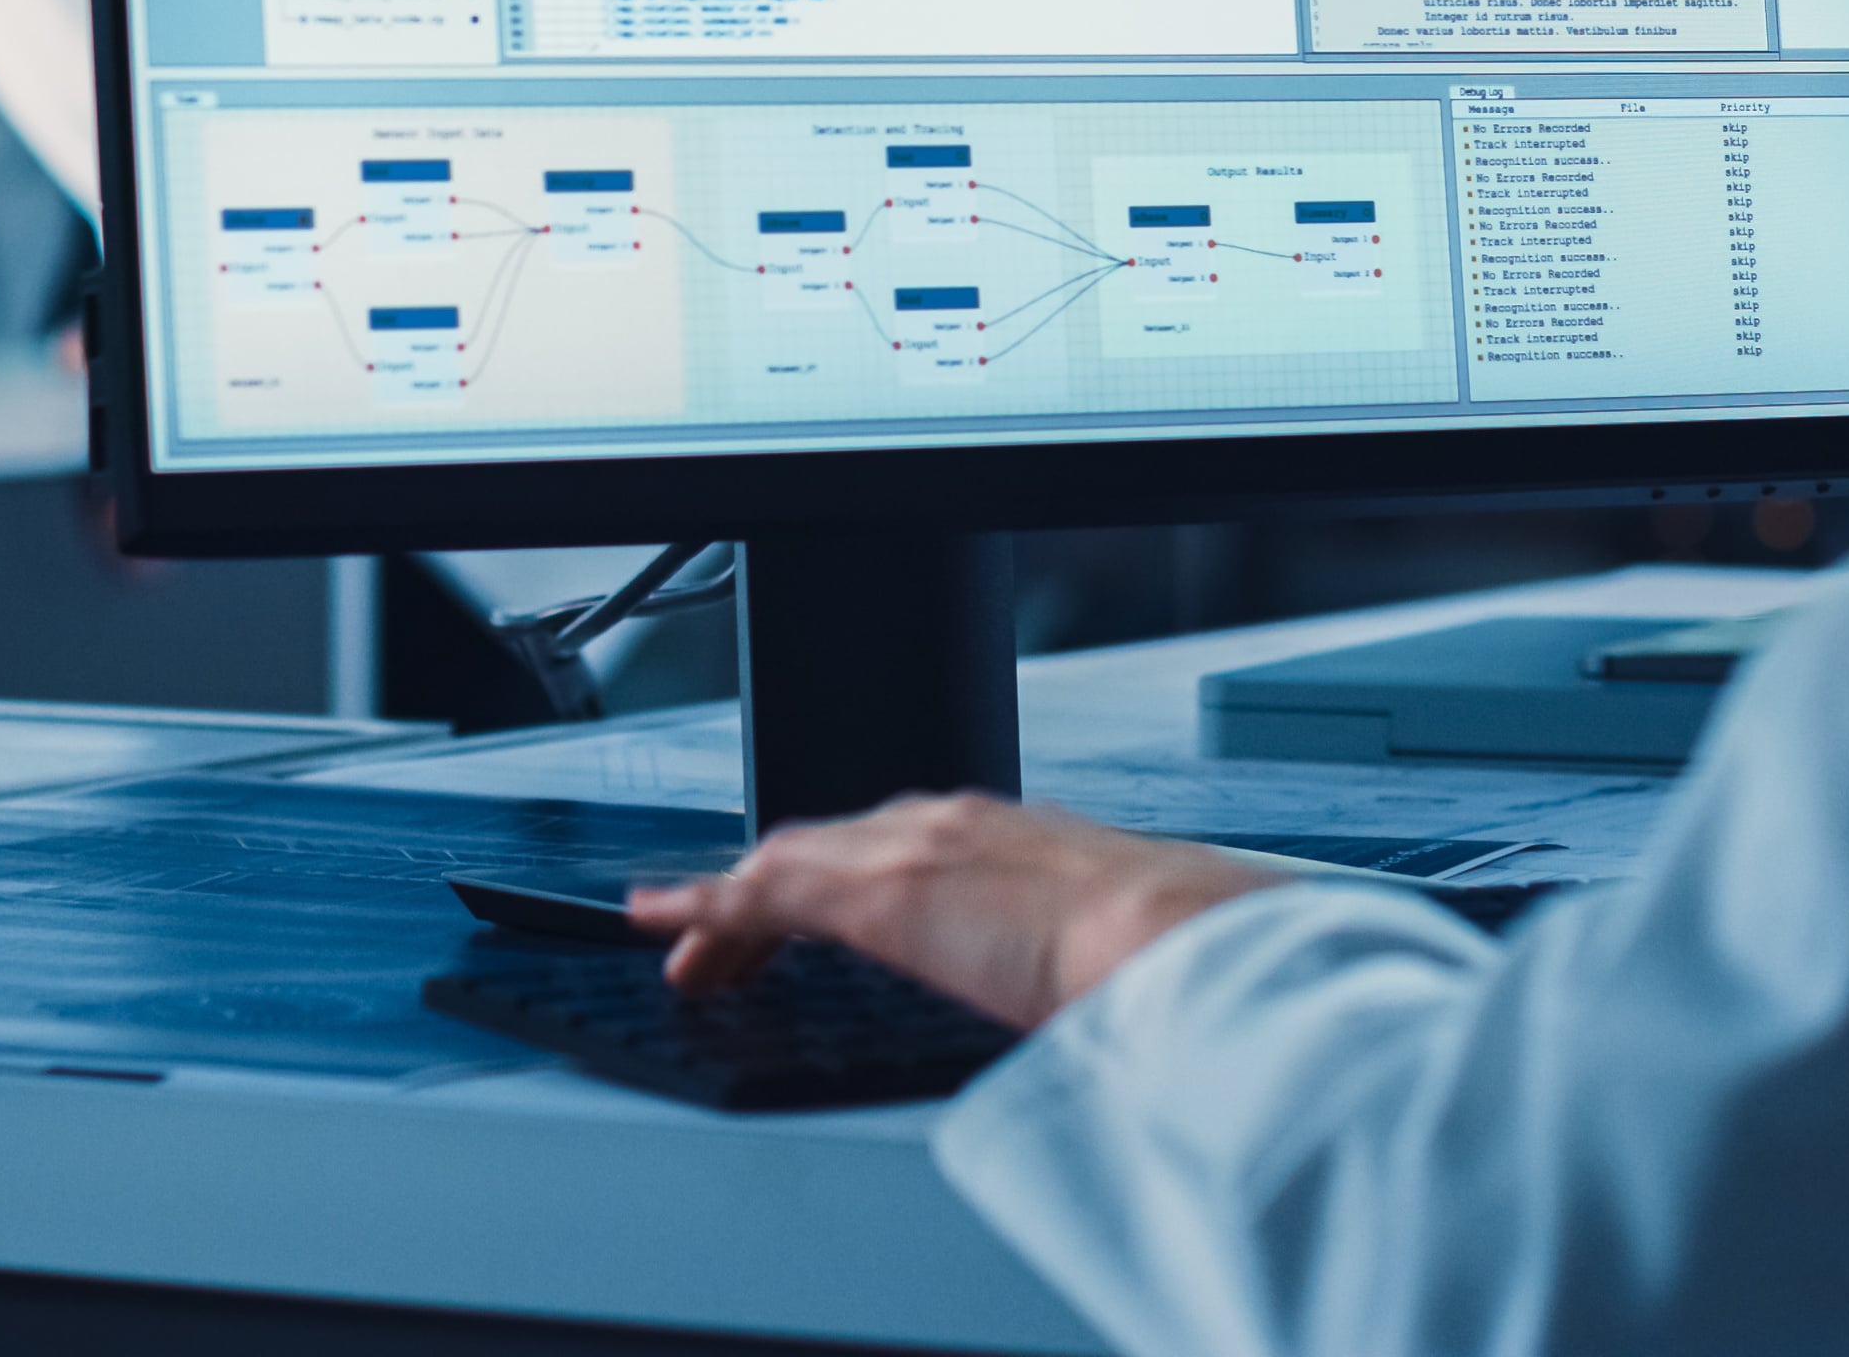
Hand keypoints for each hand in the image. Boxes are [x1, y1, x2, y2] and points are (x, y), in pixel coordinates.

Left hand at [629, 795, 1287, 1029]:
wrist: (1182, 940)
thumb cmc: (1181, 957)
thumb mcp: (1134, 958)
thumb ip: (1101, 973)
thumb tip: (1113, 1020)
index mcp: (1027, 844)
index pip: (913, 847)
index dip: (856, 878)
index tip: (834, 909)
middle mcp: (962, 828)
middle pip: (838, 848)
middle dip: (783, 889)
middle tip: (739, 933)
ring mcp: (916, 850)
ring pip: (793, 864)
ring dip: (737, 902)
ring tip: (689, 942)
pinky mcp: (875, 892)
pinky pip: (761, 892)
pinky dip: (708, 906)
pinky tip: (666, 926)